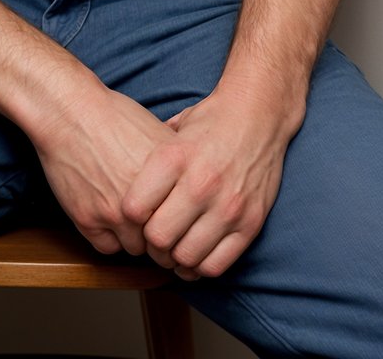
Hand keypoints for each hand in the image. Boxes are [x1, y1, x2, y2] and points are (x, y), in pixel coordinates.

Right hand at [32, 84, 177, 256]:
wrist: (70, 111)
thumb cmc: (113, 115)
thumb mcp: (157, 133)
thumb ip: (177, 165)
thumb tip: (191, 185)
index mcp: (170, 179)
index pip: (186, 223)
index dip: (179, 222)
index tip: (172, 219)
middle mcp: (147, 201)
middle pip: (163, 241)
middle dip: (157, 233)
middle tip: (149, 220)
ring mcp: (116, 213)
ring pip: (136, 248)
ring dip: (132, 235)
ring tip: (125, 213)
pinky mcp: (88, 219)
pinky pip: (107, 247)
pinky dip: (107, 236)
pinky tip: (105, 214)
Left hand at [120, 78, 296, 279]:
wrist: (259, 114)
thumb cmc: (211, 121)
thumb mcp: (174, 129)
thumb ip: (151, 159)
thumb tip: (123, 181)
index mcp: (175, 157)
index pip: (134, 208)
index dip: (128, 217)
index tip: (134, 216)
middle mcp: (201, 183)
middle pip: (158, 238)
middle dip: (150, 244)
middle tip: (153, 239)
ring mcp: (228, 206)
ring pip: (186, 257)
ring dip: (175, 259)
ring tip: (174, 248)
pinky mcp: (250, 223)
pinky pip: (216, 264)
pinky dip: (200, 268)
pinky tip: (194, 255)